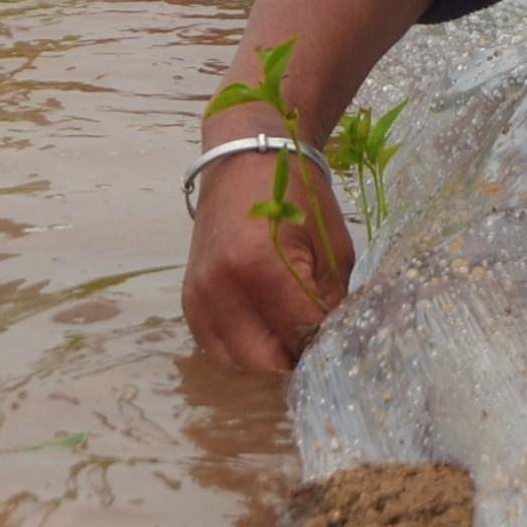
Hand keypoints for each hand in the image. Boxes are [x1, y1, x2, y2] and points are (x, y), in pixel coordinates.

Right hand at [183, 144, 354, 372]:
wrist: (243, 163)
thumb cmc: (296, 197)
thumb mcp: (331, 247)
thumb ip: (331, 301)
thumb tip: (331, 344)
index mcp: (261, 267)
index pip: (300, 334)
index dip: (324, 342)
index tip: (337, 333)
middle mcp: (221, 288)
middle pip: (266, 361)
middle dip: (294, 355)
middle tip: (313, 335)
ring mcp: (199, 297)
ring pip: (239, 362)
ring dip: (268, 354)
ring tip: (286, 326)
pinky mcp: (189, 302)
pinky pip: (217, 348)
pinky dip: (243, 345)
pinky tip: (262, 323)